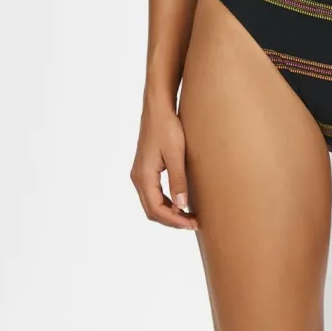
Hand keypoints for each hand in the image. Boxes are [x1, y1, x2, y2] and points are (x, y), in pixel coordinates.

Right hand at [130, 97, 199, 229]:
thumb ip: (178, 180)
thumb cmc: (167, 127)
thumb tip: (181, 206)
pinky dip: (165, 202)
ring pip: (152, 202)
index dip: (174, 220)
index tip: (191, 223)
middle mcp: (138, 177)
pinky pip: (153, 193)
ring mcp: (140, 173)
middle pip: (152, 210)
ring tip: (189, 216)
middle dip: (172, 220)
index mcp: (143, 176)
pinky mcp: (146, 168)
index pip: (156, 209)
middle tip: (193, 223)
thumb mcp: (176, 154)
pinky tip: (179, 201)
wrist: (158, 108)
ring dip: (169, 212)